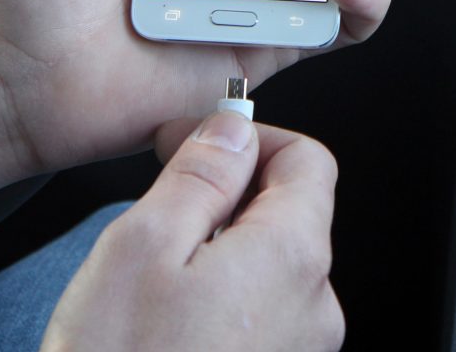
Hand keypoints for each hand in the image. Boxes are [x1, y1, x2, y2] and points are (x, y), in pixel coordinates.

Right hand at [41, 111, 343, 351]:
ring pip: (269, 271)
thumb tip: (233, 128)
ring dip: (218, 255)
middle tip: (158, 214)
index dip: (250, 138)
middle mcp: (313, 310)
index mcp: (292, 259)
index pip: (308, 161)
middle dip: (227, 200)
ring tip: (153, 282)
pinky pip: (258, 321)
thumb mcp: (142, 246)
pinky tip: (164, 327)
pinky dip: (217, 304)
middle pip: (290, 217)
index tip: (195, 143)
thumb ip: (200, 175)